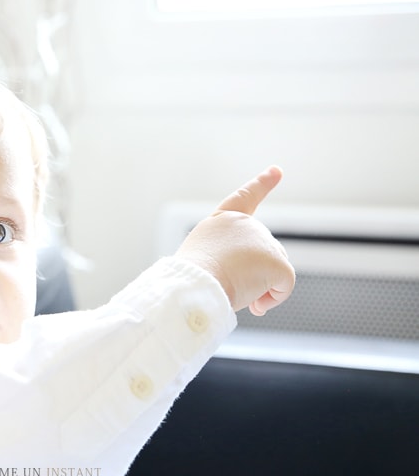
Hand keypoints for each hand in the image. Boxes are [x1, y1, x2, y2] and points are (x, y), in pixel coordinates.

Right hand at [175, 166, 294, 314]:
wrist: (194, 286)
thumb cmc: (191, 281)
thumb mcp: (203, 262)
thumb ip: (229, 262)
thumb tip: (261, 289)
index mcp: (220, 222)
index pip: (243, 198)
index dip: (261, 184)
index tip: (276, 171)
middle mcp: (242, 224)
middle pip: (261, 253)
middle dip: (251, 275)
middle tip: (225, 282)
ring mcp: (261, 239)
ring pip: (272, 271)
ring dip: (257, 288)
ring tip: (231, 288)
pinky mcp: (276, 260)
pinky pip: (284, 286)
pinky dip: (273, 299)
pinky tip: (255, 305)